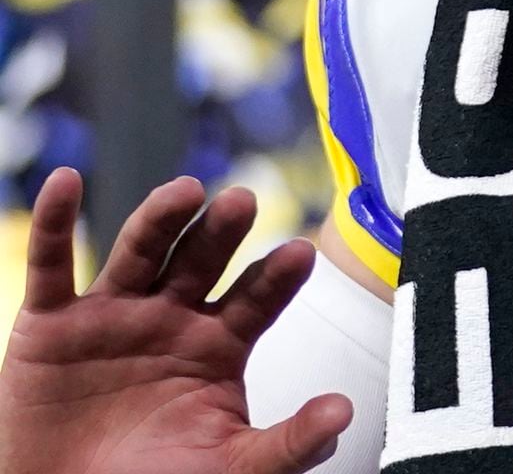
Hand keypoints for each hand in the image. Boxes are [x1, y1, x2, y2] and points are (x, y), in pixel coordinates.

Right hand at [0, 168, 351, 472]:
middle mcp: (173, 312)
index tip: (301, 254)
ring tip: (186, 192)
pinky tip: (66, 183)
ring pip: (141, 250)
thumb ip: (287, 443)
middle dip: (221, 230)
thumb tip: (344, 413)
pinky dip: (56, 224)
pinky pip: (53, 266)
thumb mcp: (229, 468)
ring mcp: (115, 312)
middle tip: (243, 202)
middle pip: (202, 259)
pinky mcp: (52, 323)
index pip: (256, 297)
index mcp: (221, 340)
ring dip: (161, 217)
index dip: (276, 277)